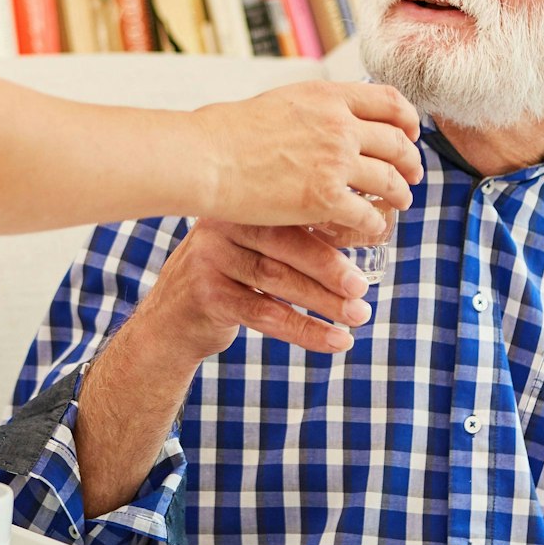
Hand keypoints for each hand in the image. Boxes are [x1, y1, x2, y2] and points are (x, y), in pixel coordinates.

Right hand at [137, 218, 376, 360]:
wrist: (170, 319)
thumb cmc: (231, 276)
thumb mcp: (257, 247)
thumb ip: (298, 236)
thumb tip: (366, 229)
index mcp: (242, 204)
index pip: (293, 210)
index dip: (334, 225)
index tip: (373, 240)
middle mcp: (221, 225)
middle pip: (285, 244)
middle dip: (330, 267)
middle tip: (363, 287)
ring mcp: (209, 259)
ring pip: (276, 279)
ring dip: (324, 302)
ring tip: (359, 316)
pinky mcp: (207, 296)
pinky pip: (264, 314)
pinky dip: (305, 330)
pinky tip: (336, 341)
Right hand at [192, 81, 422, 233]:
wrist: (207, 157)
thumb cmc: (229, 133)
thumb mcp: (281, 101)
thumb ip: (313, 108)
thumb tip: (328, 113)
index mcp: (328, 97)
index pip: (389, 101)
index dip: (408, 119)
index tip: (411, 133)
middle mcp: (339, 125)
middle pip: (397, 142)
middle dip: (411, 160)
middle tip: (413, 174)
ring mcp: (335, 161)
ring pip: (390, 179)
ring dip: (402, 193)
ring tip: (401, 203)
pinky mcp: (325, 198)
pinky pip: (367, 213)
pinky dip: (375, 223)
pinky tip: (372, 229)